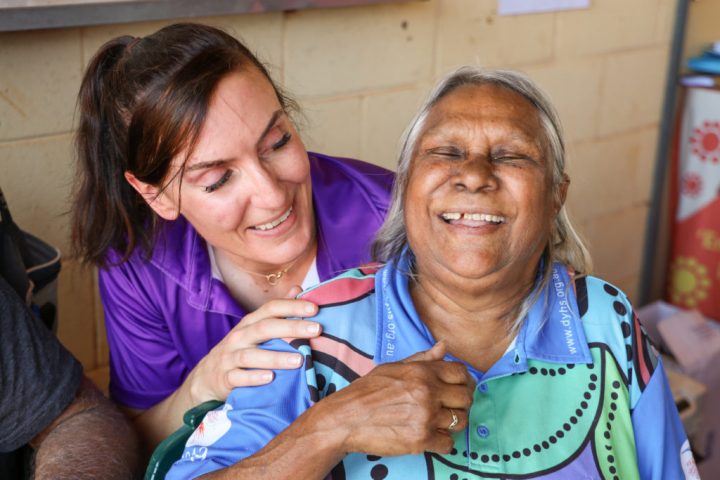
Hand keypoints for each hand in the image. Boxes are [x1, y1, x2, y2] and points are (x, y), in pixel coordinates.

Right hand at [186, 286, 320, 403]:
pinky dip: (253, 377)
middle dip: (292, 327)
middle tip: (316, 330)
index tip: (315, 309)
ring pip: (252, 355)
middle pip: (265, 328)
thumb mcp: (255, 329)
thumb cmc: (239, 351)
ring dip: (276, 357)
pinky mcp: (225, 378)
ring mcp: (230, 357)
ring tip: (299, 360)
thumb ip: (277, 311)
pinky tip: (270, 378)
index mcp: (250, 323)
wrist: (206, 377)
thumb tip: (298, 289)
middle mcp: (239, 337)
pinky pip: (238, 377)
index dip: (292, 306)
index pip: (271, 308)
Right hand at [315, 342, 474, 455]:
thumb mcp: (393, 368)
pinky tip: (430, 436)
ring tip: (438, 422)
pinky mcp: (421, 439)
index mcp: (422, 371)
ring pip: (461, 421)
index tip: (456, 389)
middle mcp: (427, 392)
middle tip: (449, 408)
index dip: (462, 381)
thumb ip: (422, 359)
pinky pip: (448, 443)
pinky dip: (442, 442)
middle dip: (460, 403)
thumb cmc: (366, 392)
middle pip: (466, 398)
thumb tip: (443, 346)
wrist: (345, 418)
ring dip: (452, 423)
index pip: (461, 373)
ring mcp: (426, 416)